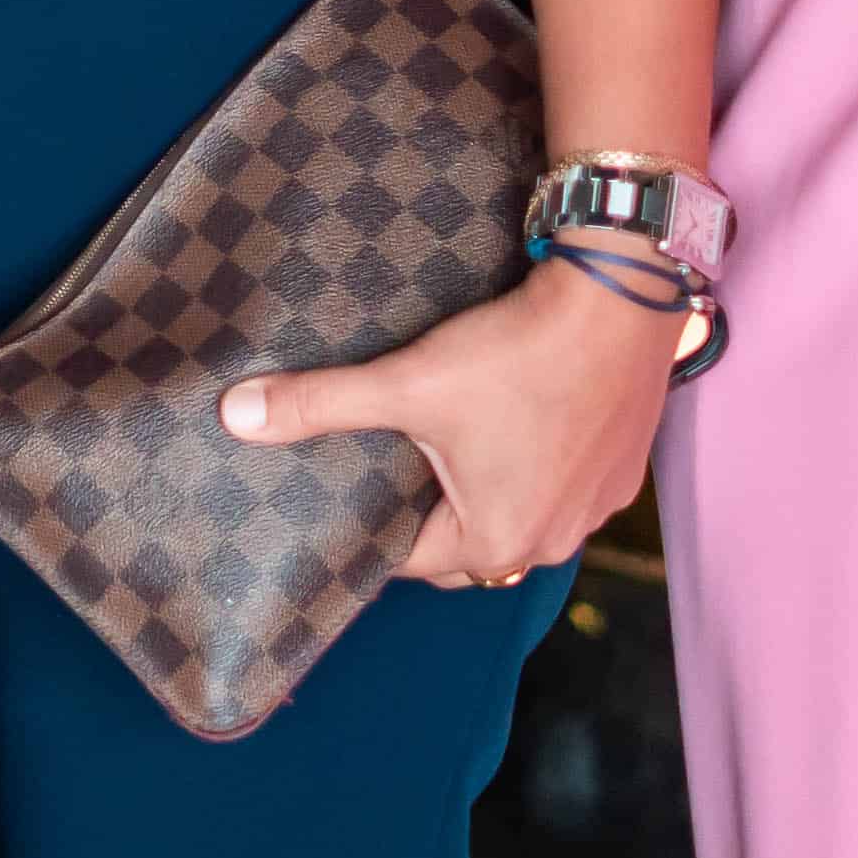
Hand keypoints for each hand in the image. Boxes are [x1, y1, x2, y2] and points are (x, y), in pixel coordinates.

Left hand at [219, 261, 689, 587]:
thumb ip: (320, 403)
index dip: (370, 522)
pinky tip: (514, 423)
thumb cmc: (514, 352)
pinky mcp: (622, 472)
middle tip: (391, 461)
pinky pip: (562, 490)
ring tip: (448, 441)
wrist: (618, 298)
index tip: (347, 488)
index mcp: (495, 544)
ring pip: (517, 517)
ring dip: (484, 492)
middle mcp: (552, 544)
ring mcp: (595, 510)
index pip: (409, 558)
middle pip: (464, 546)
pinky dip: (534, 468)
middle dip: (426, 512)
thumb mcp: (408, 381)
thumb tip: (235, 417)